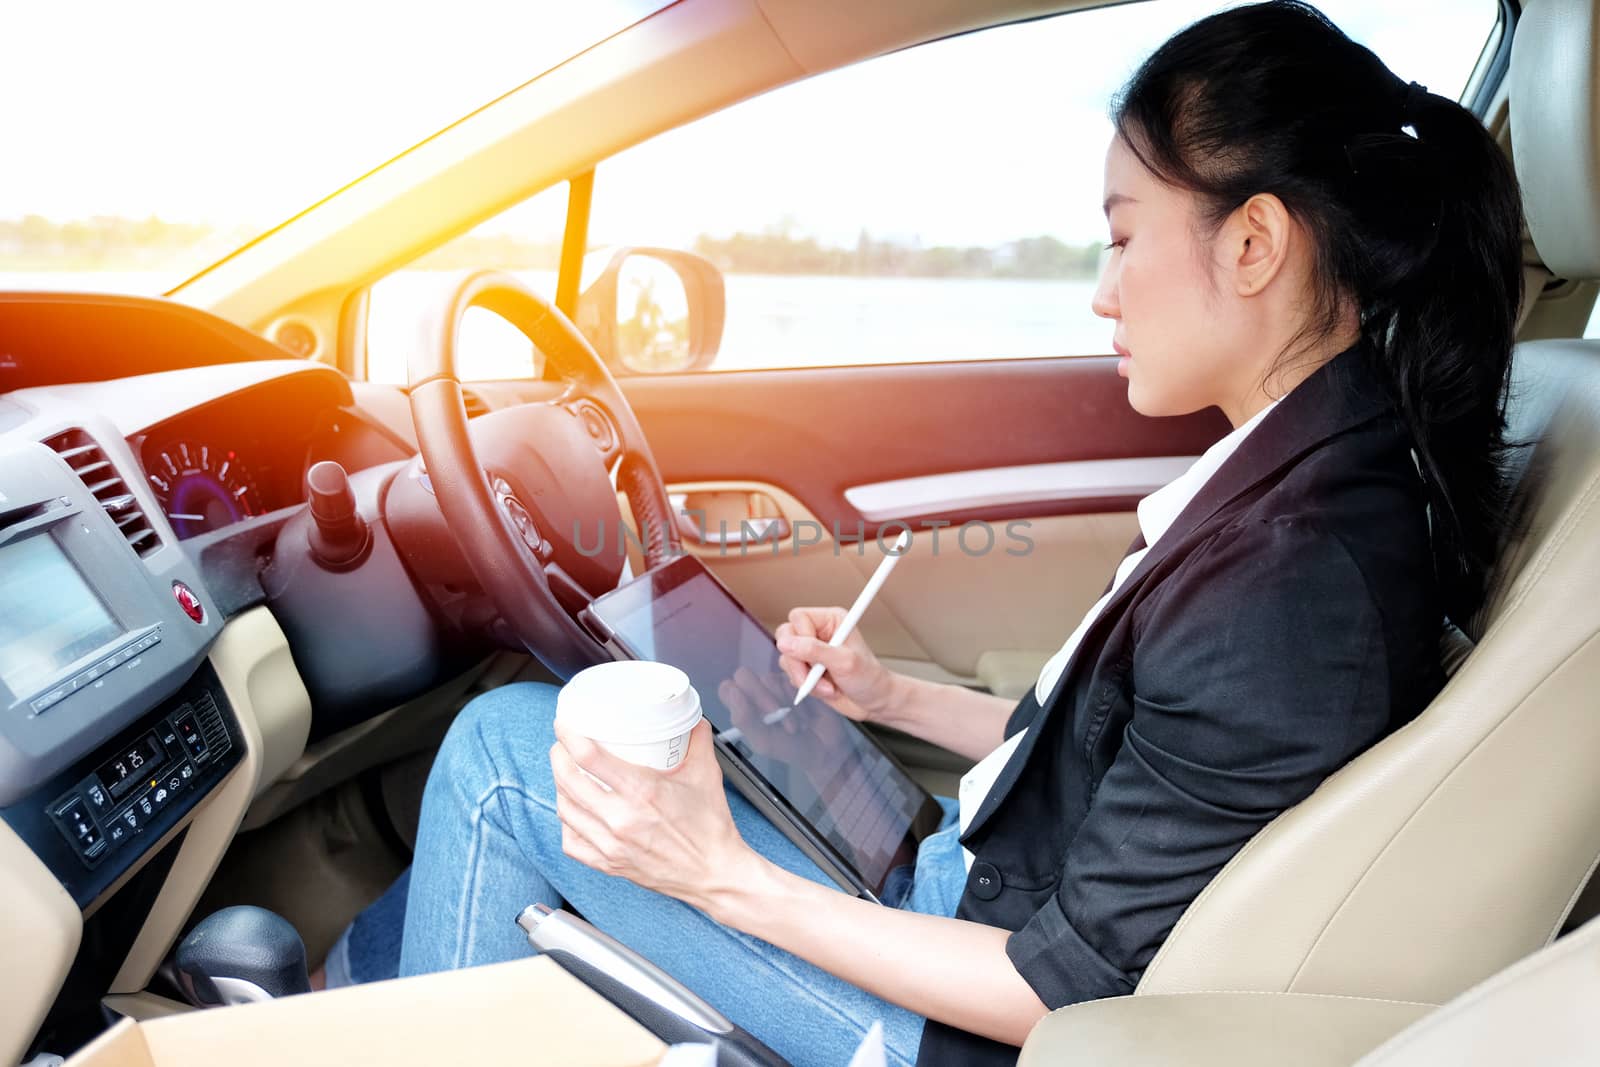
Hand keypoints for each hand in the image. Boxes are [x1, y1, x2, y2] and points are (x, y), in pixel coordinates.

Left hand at [549, 718, 758, 910]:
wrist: (714, 874)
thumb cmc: (710, 828)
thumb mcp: (706, 774)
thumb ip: (698, 740)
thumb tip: (691, 719)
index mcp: (642, 791)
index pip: (589, 757)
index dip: (568, 736)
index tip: (564, 725)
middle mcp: (621, 819)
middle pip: (568, 781)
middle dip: (558, 757)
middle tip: (562, 745)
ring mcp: (611, 844)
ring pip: (566, 810)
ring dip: (559, 787)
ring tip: (565, 773)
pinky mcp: (610, 864)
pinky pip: (572, 842)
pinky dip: (567, 823)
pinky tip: (573, 811)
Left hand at [718, 664, 846, 770]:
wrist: (824, 749)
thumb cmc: (790, 747)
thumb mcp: (763, 741)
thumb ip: (744, 720)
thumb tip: (735, 694)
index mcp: (743, 707)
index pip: (727, 689)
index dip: (735, 696)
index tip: (750, 712)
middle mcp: (757, 691)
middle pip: (744, 676)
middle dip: (761, 697)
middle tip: (777, 716)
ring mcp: (777, 683)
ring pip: (769, 680)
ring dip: (784, 706)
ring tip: (796, 726)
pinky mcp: (797, 679)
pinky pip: (791, 679)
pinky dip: (799, 701)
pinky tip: (806, 716)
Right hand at [775, 606, 899, 722]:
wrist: (874, 702)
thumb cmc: (868, 678)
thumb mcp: (843, 662)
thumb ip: (813, 650)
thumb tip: (785, 643)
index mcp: (831, 620)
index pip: (798, 618)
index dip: (801, 637)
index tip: (815, 657)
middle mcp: (819, 632)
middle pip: (786, 636)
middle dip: (798, 662)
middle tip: (813, 677)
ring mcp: (811, 651)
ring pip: (787, 658)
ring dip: (804, 677)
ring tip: (828, 687)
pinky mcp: (807, 668)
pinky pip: (791, 674)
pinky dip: (805, 686)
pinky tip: (825, 690)